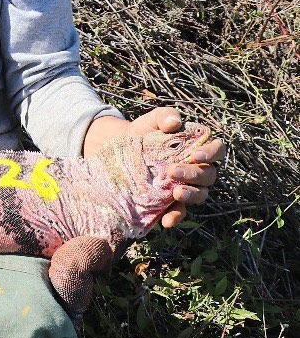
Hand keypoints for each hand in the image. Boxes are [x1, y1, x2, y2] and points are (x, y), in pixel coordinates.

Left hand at [83, 106, 224, 227]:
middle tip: (173, 171)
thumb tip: (174, 123)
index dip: (212, 153)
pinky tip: (166, 221)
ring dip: (191, 195)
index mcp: (197, 147)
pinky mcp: (171, 202)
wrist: (120, 150)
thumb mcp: (151, 120)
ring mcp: (186, 186)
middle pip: (209, 175)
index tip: (195, 154)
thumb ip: (165, 116)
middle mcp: (197, 169)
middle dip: (195, 174)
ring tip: (176, 193)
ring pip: (200, 195)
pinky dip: (176, 217)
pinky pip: (180, 212)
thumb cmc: (143, 133)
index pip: (217, 150)